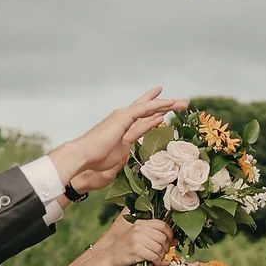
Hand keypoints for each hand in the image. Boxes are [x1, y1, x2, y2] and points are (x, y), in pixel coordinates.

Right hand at [55, 88, 187, 194]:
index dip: (153, 116)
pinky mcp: (123, 118)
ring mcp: (123, 117)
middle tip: (180, 103)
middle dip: (163, 105)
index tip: (164, 114)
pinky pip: (145, 109)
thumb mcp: (116, 160)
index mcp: (122, 130)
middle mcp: (123, 119)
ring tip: (183, 103)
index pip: (142, 120)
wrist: (83, 157)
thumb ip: (124, 156)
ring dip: (167, 104)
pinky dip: (158, 105)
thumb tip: (129, 156)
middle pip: (147, 110)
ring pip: (149, 107)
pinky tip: (170, 103)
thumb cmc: (94, 163)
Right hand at [109, 218, 173, 265]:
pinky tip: (154, 264)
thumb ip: (155, 236)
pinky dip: (157, 262)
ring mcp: (137, 238)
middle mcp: (139, 229)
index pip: (162, 225)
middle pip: (163, 237)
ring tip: (158, 259)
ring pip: (159, 247)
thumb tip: (175, 241)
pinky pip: (154, 256)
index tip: (170, 242)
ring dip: (162, 256)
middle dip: (166, 248)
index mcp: (141, 223)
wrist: (111, 257)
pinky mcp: (136, 250)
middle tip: (163, 254)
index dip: (170, 234)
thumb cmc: (126, 248)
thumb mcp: (139, 237)